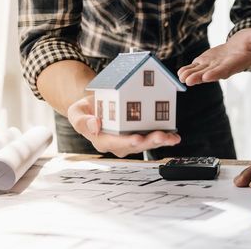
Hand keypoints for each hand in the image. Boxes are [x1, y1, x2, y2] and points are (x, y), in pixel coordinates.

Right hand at [66, 95, 180, 157]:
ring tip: (172, 137)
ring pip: (147, 143)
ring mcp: (131, 140)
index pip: (114, 143)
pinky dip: (165, 136)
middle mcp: (119, 143)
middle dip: (149, 141)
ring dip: (160, 141)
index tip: (136, 138)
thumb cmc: (86, 110)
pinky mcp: (141, 133)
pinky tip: (174, 135)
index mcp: (102, 140)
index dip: (126, 141)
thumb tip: (95, 125)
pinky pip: (152, 137)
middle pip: (135, 145)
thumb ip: (82, 121)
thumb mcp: (76, 112)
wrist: (95, 105)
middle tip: (161, 137)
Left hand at [177, 29, 250, 85]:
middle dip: (200, 77)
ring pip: (202, 71)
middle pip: (211, 73)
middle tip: (189, 81)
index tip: (208, 76)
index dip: (218, 72)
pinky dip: (189, 69)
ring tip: (181, 77)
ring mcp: (215, 65)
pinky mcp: (208, 62)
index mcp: (236, 62)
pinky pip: (197, 67)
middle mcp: (224, 66)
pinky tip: (179, 73)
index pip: (227, 69)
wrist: (245, 46)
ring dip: (192, 75)